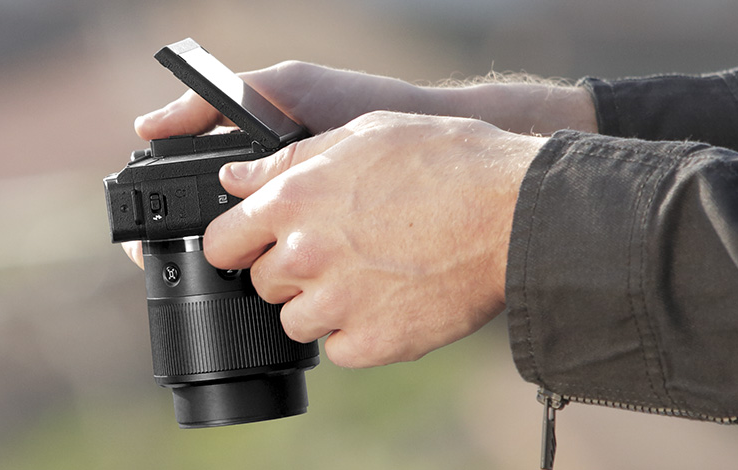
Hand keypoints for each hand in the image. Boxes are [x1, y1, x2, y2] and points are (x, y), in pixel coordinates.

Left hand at [201, 111, 543, 367]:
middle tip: (344, 253)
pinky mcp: (373, 343)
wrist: (515, 212)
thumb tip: (236, 179)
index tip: (263, 246)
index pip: (222, 244)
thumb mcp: (367, 133)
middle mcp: (305, 255)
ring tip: (374, 279)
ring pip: (298, 322)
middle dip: (294, 272)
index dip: (242, 245)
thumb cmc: (451, 162)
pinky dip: (362, 333)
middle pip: (263, 284)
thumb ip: (291, 159)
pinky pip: (341, 350)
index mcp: (293, 200)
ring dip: (325, 307)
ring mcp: (338, 304)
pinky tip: (395, 302)